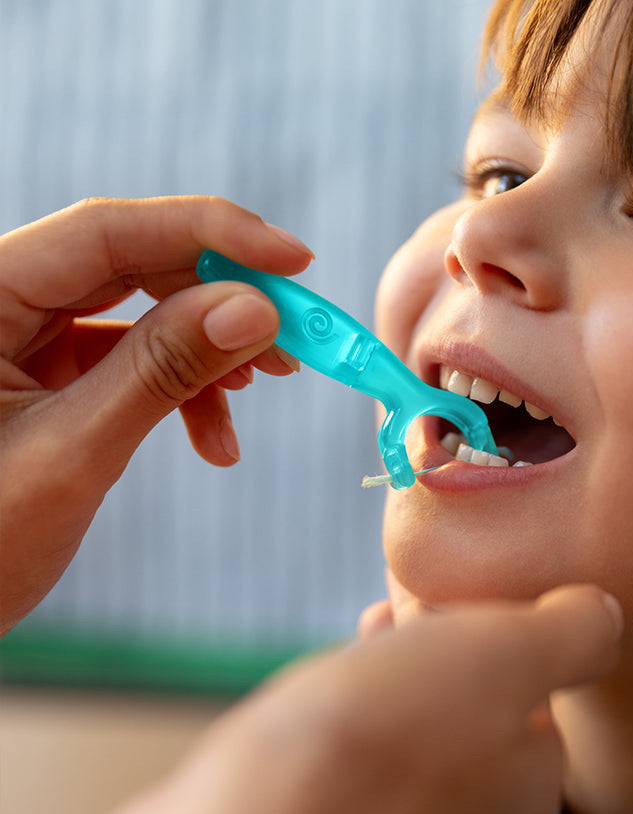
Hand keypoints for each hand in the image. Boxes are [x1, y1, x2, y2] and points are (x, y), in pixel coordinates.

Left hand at [0, 196, 312, 634]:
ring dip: (209, 350)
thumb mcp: (72, 452)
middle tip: (293, 336)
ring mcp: (27, 337)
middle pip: (132, 264)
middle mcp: (4, 300)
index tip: (293, 260)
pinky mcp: (50, 375)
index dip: (208, 234)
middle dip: (220, 298)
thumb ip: (160, 371)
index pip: (105, 231)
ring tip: (257, 392)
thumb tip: (254, 309)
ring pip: (140, 311)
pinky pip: (132, 360)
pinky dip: (182, 391)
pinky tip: (216, 439)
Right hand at [32, 584, 620, 813]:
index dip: (492, 632)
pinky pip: (353, 773)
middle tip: (398, 612)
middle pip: (470, 716)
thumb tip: (594, 616)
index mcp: (527, 784)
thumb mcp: (502, 654)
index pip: (532, 691)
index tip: (451, 602)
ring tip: (361, 633)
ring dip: (390, 679)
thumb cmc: (380, 741)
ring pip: (410, 742)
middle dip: (438, 651)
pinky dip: (344, 724)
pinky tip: (314, 701)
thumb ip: (568, 634)